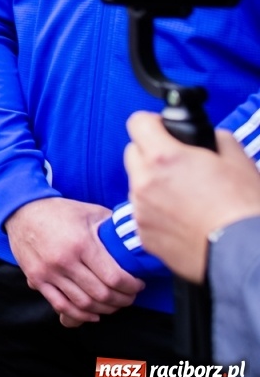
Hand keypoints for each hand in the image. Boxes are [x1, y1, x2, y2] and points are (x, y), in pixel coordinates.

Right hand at [5, 196, 143, 325]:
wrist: (21, 210)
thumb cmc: (60, 211)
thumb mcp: (90, 212)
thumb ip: (113, 227)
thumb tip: (137, 239)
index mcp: (81, 243)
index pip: (115, 278)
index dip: (132, 287)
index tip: (138, 284)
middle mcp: (64, 261)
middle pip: (102, 294)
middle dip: (122, 300)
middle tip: (129, 296)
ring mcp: (48, 272)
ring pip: (84, 304)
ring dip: (104, 309)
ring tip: (113, 303)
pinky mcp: (37, 279)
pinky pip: (61, 306)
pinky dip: (80, 315)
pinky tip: (93, 313)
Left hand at [125, 113, 259, 283]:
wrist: (243, 253)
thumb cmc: (242, 208)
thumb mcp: (237, 160)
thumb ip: (215, 139)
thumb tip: (207, 138)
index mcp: (163, 157)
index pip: (137, 123)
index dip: (152, 123)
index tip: (163, 130)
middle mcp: (144, 182)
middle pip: (133, 153)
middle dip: (151, 154)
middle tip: (177, 164)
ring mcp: (141, 211)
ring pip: (137, 185)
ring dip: (153, 185)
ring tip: (184, 196)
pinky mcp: (144, 235)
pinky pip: (143, 214)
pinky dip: (157, 212)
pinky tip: (182, 219)